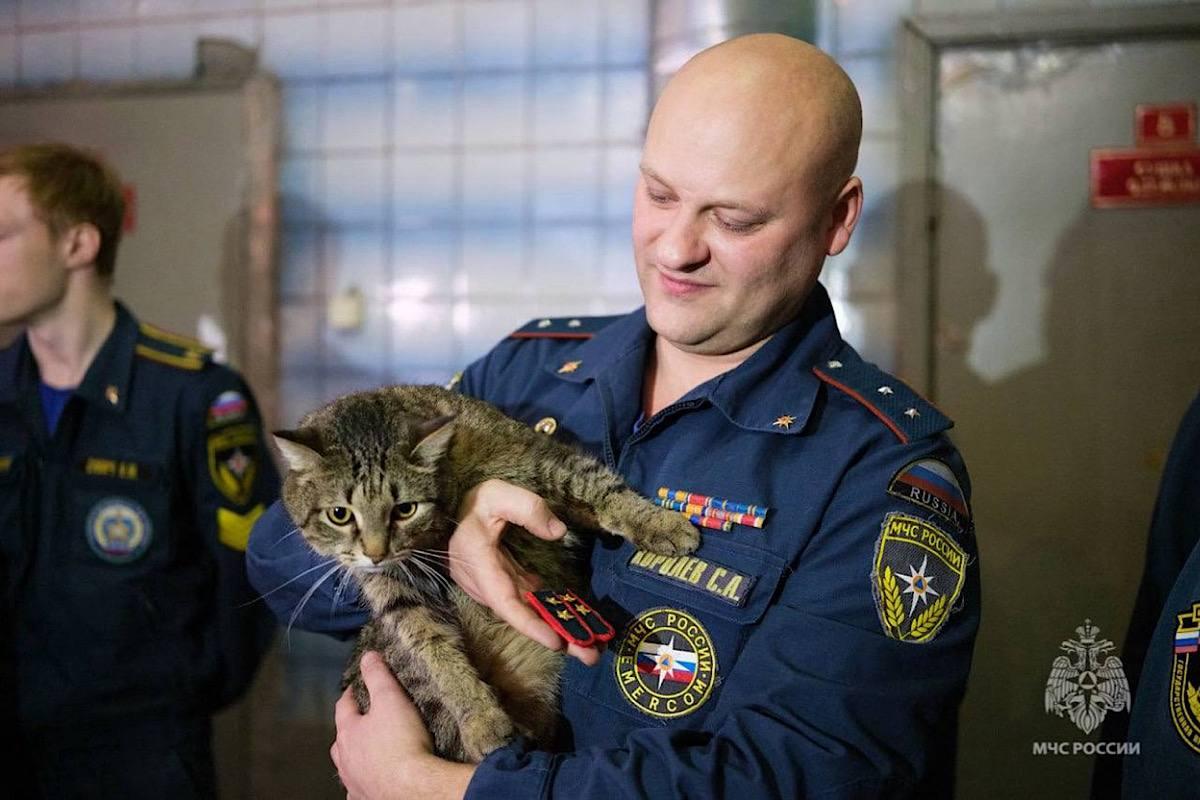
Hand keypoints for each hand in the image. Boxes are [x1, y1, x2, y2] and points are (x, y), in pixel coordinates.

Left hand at [331, 651, 474, 799]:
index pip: (343, 706)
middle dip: (350, 728)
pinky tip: (371, 782)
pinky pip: (358, 790)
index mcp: (348, 732)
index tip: (355, 687)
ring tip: (366, 752)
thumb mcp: (391, 698)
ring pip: (348, 766)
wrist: (412, 787)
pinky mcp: (366, 798)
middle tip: (362, 720)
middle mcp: (345, 759)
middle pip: (341, 739)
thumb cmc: (402, 742)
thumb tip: (367, 656)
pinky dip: (363, 783)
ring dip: (354, 757)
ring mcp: (354, 782)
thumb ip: (378, 675)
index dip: (350, 694)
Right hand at [451, 479, 601, 665]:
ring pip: (525, 612)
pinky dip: (549, 613)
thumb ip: (528, 509)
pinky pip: (527, 602)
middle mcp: (483, 583)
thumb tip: (558, 532)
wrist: (458, 507)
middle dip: (554, 636)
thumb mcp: (499, 493)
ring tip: (591, 646)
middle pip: (519, 615)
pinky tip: (575, 623)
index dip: (528, 624)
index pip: (503, 601)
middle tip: (590, 655)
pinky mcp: (503, 583)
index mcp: (477, 562)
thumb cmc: (479, 500)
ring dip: (556, 628)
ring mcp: (493, 586)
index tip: (555, 641)